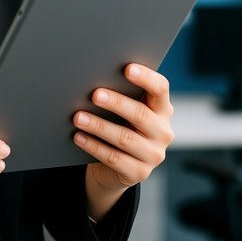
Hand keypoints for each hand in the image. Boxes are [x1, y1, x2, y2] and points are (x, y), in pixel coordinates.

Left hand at [72, 63, 173, 218]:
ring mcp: (154, 154)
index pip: (160, 89)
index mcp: (162, 109)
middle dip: (116, 103)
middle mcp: (163, 131)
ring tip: (78, 117)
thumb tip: (93, 77)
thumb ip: (120, 94)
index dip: (146, 77)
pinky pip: (114, 158)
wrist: (116, 166)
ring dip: (99, 126)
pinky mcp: (139, 172)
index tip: (127, 68)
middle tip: (94, 94)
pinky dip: (93, 146)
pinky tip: (78, 137)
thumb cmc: (119, 125)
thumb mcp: (124, 111)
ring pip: (125, 138)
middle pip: (141, 114)